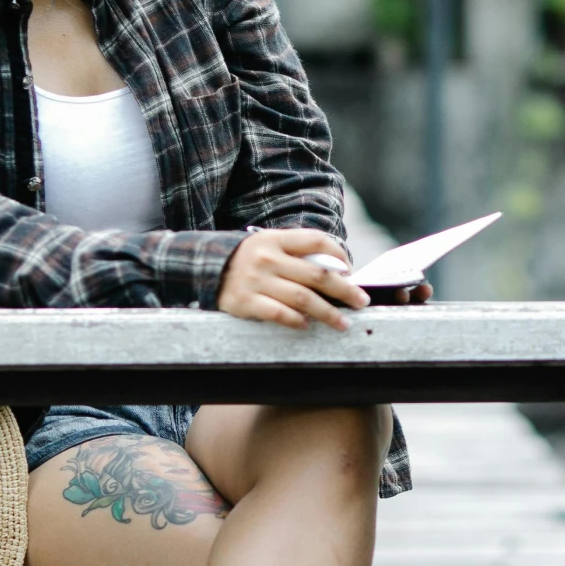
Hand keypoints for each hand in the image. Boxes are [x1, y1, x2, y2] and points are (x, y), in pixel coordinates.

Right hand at [217, 228, 370, 330]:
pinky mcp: (245, 302)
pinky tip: (308, 326)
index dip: (339, 255)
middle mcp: (268, 258)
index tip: (351, 271)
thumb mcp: (267, 245)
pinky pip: (279, 314)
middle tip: (361, 302)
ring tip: (343, 323)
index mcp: (275, 239)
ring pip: (303, 299)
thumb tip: (336, 271)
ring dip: (328, 313)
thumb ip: (296, 253)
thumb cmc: (246, 259)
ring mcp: (256, 281)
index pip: (316, 241)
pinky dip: (297, 321)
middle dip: (345, 290)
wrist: (202, 268)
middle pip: (317, 275)